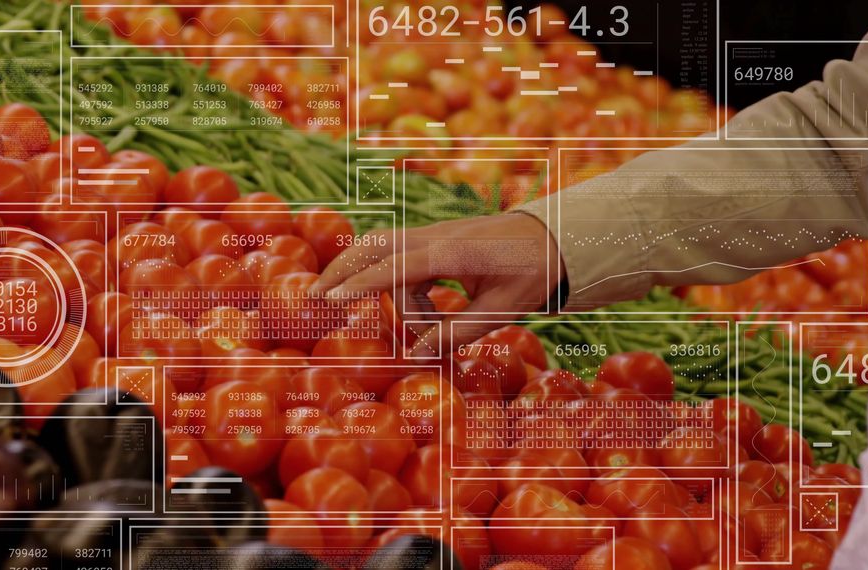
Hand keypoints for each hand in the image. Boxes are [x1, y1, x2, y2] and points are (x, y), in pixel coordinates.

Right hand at [313, 213, 565, 357]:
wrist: (555, 237)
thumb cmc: (532, 274)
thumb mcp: (502, 311)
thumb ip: (456, 333)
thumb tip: (414, 357)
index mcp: (452, 253)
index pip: (394, 267)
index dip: (359, 285)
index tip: (329, 301)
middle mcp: (436, 238)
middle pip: (374, 245)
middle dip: (341, 269)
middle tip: (313, 298)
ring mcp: (434, 235)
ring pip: (384, 252)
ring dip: (374, 285)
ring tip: (397, 325)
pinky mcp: (435, 240)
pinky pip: (402, 260)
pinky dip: (399, 287)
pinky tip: (426, 318)